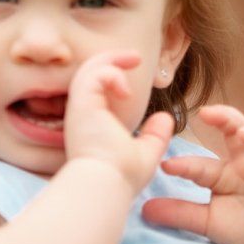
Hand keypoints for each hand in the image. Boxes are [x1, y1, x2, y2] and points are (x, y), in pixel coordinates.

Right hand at [62, 51, 173, 189]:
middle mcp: (82, 115)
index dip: (112, 75)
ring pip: (88, 70)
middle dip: (112, 59)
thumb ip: (154, 135)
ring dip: (112, 60)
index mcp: (94, 124)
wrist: (108, 186)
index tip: (133, 69)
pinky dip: (111, 74)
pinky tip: (126, 91)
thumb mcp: (146, 152)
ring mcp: (79, 109)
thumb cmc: (122, 176)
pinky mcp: (81, 105)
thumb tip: (165, 118)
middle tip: (135, 57)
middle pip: (89, 74)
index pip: (95, 90)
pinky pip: (93, 75)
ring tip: (134, 60)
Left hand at [144, 106, 243, 243]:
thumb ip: (181, 214)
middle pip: (237, 126)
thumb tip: (144, 210)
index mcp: (222, 169)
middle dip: (225, 116)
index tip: (166, 166)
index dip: (185, 162)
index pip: (201, 161)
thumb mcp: (208, 222)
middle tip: (209, 114)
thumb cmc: (240, 228)